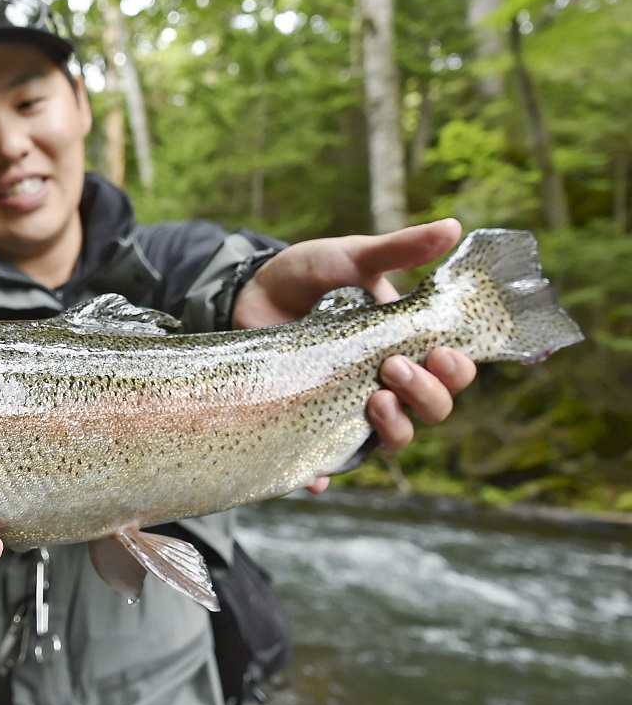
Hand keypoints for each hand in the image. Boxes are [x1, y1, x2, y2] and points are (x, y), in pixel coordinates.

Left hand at [231, 218, 477, 491]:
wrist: (248, 293)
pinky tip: (319, 476)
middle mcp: (387, 381)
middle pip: (431, 410)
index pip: (452, 371)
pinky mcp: (311, 424)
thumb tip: (452, 227)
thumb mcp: (350, 257)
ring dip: (395, 427)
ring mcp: (350, 405)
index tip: (441, 353)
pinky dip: (325, 474)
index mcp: (407, 343)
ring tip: (374, 400)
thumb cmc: (307, 275)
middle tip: (393, 368)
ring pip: (392, 438)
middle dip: (425, 395)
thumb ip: (397, 250)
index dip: (456, 371)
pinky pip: (324, 462)